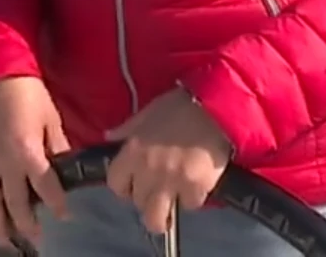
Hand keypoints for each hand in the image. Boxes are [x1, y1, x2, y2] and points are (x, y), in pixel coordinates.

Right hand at [0, 76, 69, 245]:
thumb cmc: (31, 95)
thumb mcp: (52, 119)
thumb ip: (58, 147)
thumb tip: (65, 169)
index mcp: (27, 152)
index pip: (45, 187)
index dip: (56, 204)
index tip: (65, 217)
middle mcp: (5, 162)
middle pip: (15, 202)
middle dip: (25, 223)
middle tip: (35, 239)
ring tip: (4, 241)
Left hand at [105, 87, 231, 234]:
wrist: (216, 107)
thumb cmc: (179, 106)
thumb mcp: (147, 113)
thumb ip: (127, 129)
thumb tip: (109, 138)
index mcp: (132, 152)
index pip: (115, 184)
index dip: (125, 185)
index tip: (134, 182)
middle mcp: (148, 172)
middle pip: (137, 203)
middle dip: (146, 197)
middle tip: (157, 189)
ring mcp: (172, 183)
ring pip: (157, 218)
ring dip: (164, 211)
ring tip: (172, 201)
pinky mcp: (196, 188)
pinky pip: (189, 205)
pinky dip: (193, 198)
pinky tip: (197, 184)